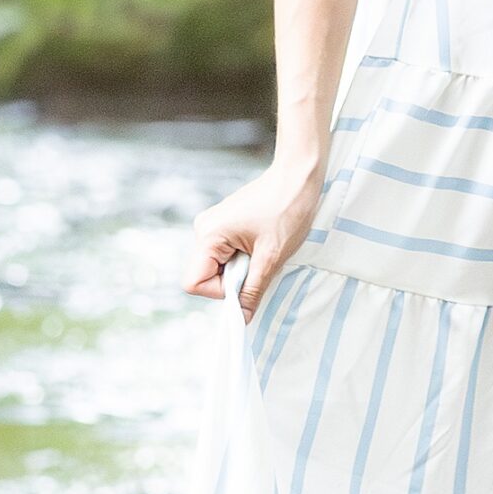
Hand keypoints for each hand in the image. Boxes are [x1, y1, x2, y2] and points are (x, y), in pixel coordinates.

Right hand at [185, 158, 322, 318]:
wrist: (297, 175)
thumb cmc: (287, 208)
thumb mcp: (272, 256)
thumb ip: (253, 289)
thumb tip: (242, 317)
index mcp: (209, 235)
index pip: (194, 283)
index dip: (220, 292)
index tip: (247, 281)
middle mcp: (204, 229)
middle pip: (206, 275)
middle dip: (234, 278)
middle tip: (260, 260)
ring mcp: (213, 225)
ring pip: (218, 266)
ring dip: (241, 267)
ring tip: (264, 247)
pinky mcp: (224, 224)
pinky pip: (226, 253)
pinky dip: (243, 256)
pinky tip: (262, 240)